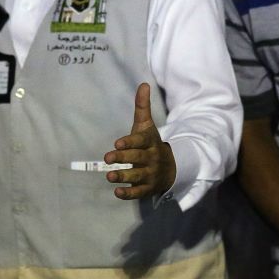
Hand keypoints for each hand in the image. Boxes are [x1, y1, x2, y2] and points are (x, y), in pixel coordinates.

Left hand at [104, 83, 175, 199]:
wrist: (170, 167)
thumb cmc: (151, 143)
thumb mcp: (147, 126)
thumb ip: (142, 107)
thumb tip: (143, 84)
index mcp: (150, 142)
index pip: (140, 141)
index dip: (129, 142)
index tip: (117, 143)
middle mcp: (151, 158)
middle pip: (137, 158)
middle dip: (123, 158)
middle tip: (107, 158)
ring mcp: (150, 174)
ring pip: (137, 176)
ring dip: (123, 176)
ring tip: (109, 176)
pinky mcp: (147, 188)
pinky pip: (138, 192)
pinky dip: (129, 194)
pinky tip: (117, 192)